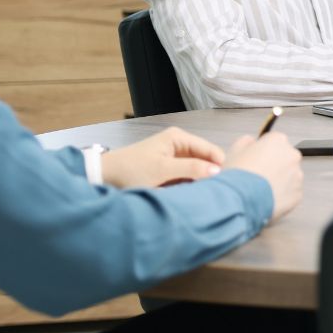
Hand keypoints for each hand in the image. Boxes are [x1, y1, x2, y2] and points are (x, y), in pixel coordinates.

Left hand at [101, 128, 225, 188]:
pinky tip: (192, 194)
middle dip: (210, 174)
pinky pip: (187, 176)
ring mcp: (174, 157)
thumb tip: (218, 171)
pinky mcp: (169, 169)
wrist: (104, 176)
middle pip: (206, 159)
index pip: (211, 150)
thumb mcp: (162, 170)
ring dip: (200, 181)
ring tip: (205, 194)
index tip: (228, 183)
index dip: (220, 165)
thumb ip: (191, 169)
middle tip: (216, 191)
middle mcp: (179, 144)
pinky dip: (190, 184)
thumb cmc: (131, 169)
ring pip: (197, 169)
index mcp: (179, 138)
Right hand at [223, 132, 304, 220]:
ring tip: (260, 188)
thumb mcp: (234, 151)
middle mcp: (292, 155)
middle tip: (257, 175)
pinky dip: (281, 195)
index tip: (257, 158)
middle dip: (273, 165)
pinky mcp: (298, 193)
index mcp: (278, 141)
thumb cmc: (238, 177)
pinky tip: (267, 197)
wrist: (241, 201)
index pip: (274, 141)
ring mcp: (297, 175)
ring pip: (289, 175)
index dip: (263, 151)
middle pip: (284, 157)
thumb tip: (251, 142)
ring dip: (278, 180)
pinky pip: (290, 192)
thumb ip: (246, 141)